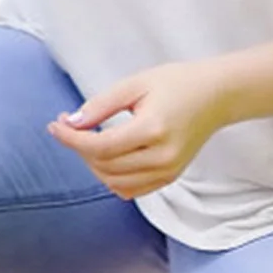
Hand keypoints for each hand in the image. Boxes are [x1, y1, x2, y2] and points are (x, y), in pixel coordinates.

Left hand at [46, 60, 231, 199]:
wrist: (218, 95)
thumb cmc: (177, 83)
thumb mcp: (134, 84)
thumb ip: (100, 105)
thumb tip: (71, 123)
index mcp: (153, 130)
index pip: (100, 146)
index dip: (71, 139)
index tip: (55, 125)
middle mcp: (162, 157)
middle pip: (104, 165)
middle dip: (79, 148)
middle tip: (69, 125)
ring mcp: (168, 171)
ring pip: (114, 182)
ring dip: (93, 163)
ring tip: (88, 138)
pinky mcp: (170, 177)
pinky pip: (130, 189)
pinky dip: (111, 177)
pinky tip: (106, 155)